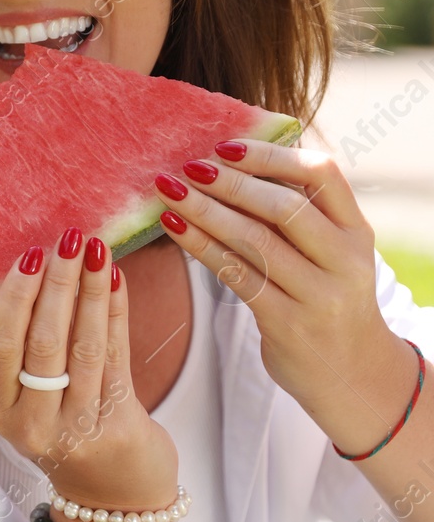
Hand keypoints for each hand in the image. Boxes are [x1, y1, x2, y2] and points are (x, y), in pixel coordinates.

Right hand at [0, 227, 177, 509]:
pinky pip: (117, 358)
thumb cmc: (73, 433)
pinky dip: (116, 313)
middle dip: (55, 284)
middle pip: (42, 342)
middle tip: (67, 240)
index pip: (2, 345)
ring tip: (95, 249)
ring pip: (83, 347)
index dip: (14, 296)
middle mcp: (34, 423)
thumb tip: (38, 270)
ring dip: (89, 291)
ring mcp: (78, 429)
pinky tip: (116, 280)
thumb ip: (32, 350)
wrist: (119, 500)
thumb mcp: (37, 402)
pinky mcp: (120, 426)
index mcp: (4, 412)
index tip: (28, 254)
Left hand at [154, 140, 411, 450]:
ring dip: (205, 210)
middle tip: (185, 166)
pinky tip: (172, 225)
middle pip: (284, 208)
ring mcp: (319, 295)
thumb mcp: (330, 252)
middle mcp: (345, 260)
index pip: (322, 175)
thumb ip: (298, 213)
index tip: (224, 146)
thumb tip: (230, 158)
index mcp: (355, 230)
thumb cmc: (324, 296)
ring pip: (255, 241)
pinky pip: (236, 275)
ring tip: (167, 189)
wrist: (352, 375)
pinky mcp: (288, 324)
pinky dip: (200, 246)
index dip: (270, 156)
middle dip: (229, 183)